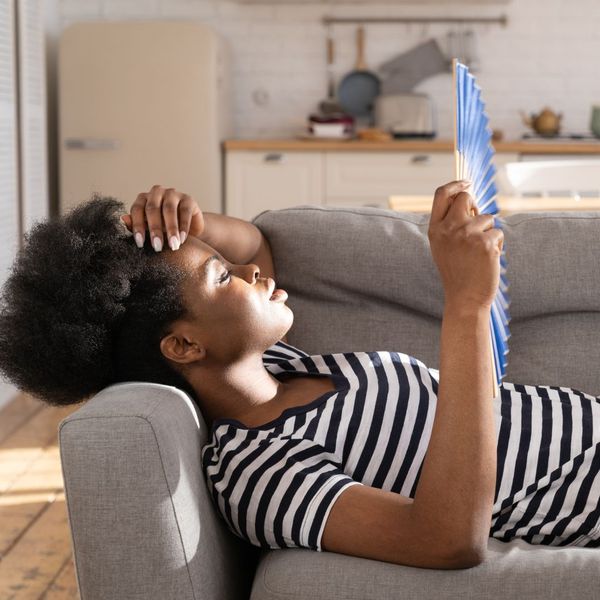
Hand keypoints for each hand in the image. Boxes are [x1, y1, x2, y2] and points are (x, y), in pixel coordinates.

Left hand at [120, 185, 204, 250]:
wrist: (190, 230)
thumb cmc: (165, 229)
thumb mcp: (150, 229)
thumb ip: (137, 225)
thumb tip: (123, 219)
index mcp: (144, 199)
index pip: (137, 209)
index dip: (138, 226)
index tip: (140, 244)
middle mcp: (157, 193)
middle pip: (153, 208)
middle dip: (155, 229)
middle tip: (157, 247)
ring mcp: (173, 194)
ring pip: (169, 209)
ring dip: (171, 229)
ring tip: (173, 245)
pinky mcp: (188, 199)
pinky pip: (185, 211)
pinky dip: (183, 227)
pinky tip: (182, 239)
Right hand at [427, 180, 503, 309]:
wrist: (464, 298)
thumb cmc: (456, 273)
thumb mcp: (443, 247)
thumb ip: (449, 224)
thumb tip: (467, 198)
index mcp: (435, 229)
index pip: (441, 194)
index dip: (455, 184)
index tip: (466, 182)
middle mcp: (449, 229)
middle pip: (466, 197)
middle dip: (475, 206)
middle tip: (478, 222)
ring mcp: (467, 235)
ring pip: (487, 218)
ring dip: (488, 232)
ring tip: (479, 253)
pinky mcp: (485, 243)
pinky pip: (498, 234)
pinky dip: (497, 245)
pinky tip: (487, 260)